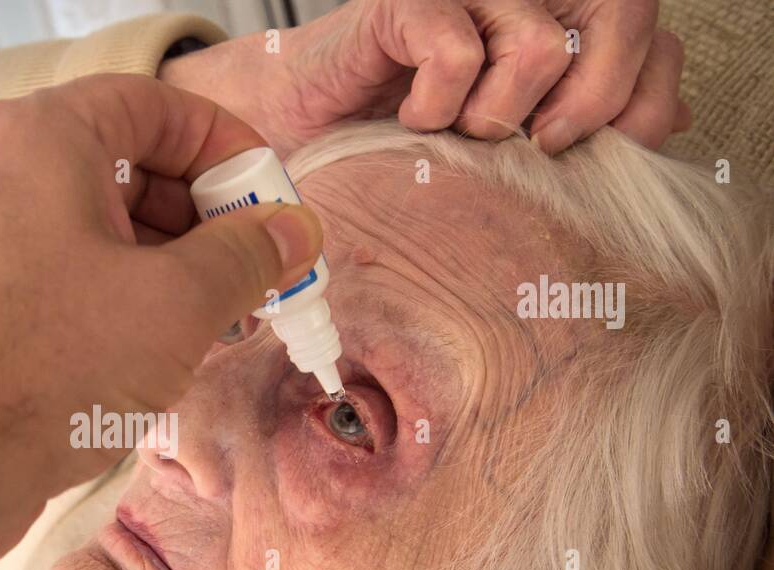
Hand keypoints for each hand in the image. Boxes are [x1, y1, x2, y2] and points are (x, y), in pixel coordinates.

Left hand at [0, 74, 323, 558]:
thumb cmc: (44, 367)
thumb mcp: (176, 304)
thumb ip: (245, 256)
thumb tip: (292, 233)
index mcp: (47, 138)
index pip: (160, 108)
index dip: (230, 148)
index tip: (272, 200)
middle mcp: (7, 172)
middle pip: (132, 168)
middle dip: (207, 220)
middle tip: (259, 271)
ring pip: (104, 230)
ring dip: (173, 268)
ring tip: (223, 320)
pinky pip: (71, 275)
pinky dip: (125, 300)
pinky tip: (167, 349)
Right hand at [160, 0, 689, 154]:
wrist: (302, 128)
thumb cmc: (405, 140)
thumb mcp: (513, 145)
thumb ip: (589, 124)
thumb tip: (669, 123)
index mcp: (561, 21)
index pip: (656, 39)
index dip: (643, 103)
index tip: (592, 153)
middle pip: (619, 15)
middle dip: (591, 102)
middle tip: (537, 146)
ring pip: (539, 47)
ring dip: (497, 118)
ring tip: (456, 134)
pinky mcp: (408, 5)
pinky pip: (457, 53)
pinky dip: (436, 107)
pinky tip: (412, 120)